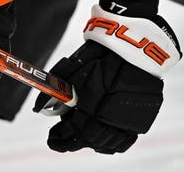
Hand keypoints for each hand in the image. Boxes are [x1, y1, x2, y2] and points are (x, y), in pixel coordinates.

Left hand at [35, 0, 179, 154]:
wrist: (135, 41)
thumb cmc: (101, 51)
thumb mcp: (74, 66)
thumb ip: (57, 89)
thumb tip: (38, 108)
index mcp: (97, 102)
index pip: (77, 132)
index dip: (63, 139)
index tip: (53, 140)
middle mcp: (116, 114)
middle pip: (92, 139)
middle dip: (75, 140)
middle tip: (63, 137)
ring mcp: (132, 117)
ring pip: (110, 143)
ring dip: (93, 142)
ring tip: (81, 136)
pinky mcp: (144, 115)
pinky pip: (127, 139)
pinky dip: (113, 142)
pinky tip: (103, 136)